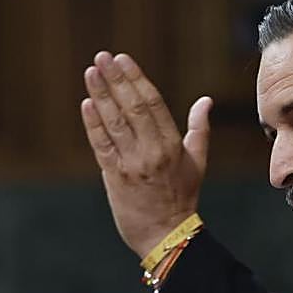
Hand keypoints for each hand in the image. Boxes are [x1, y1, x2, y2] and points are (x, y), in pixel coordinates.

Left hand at [81, 51, 212, 258]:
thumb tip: (205, 100)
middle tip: (102, 57)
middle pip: (132, 107)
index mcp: (173, 145)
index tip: (123, 59)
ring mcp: (132, 164)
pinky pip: (102, 146)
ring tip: (91, 72)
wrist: (167, 235)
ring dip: (101, 95)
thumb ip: (199, 129)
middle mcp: (152, 151)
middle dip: (116, 80)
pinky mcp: (115, 177)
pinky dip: (93, 124)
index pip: (152, 103)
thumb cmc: (182, 197)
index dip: (136, 78)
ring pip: (114, 123)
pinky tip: (87, 104)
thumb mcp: (197, 162)